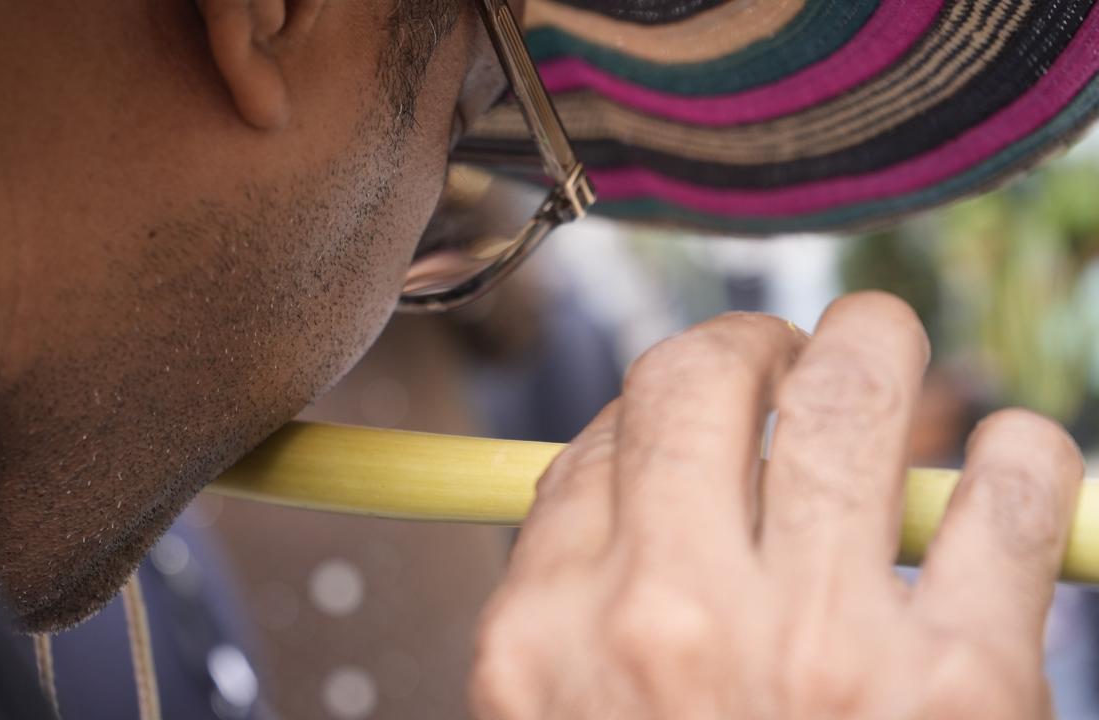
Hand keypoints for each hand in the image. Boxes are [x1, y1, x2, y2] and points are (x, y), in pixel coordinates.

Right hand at [470, 292, 1082, 718]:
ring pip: (847, 391)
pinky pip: (1001, 494)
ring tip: (886, 342)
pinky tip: (1010, 459)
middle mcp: (662, 623)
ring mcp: (812, 647)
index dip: (661, 401)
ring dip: (876, 343)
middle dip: (753, 339)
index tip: (709, 400)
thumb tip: (630, 473)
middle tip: (792, 348)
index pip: (600, 445)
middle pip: (698, 382)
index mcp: (543, 645)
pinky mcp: (963, 688)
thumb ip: (576, 613)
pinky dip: (1019, 455)